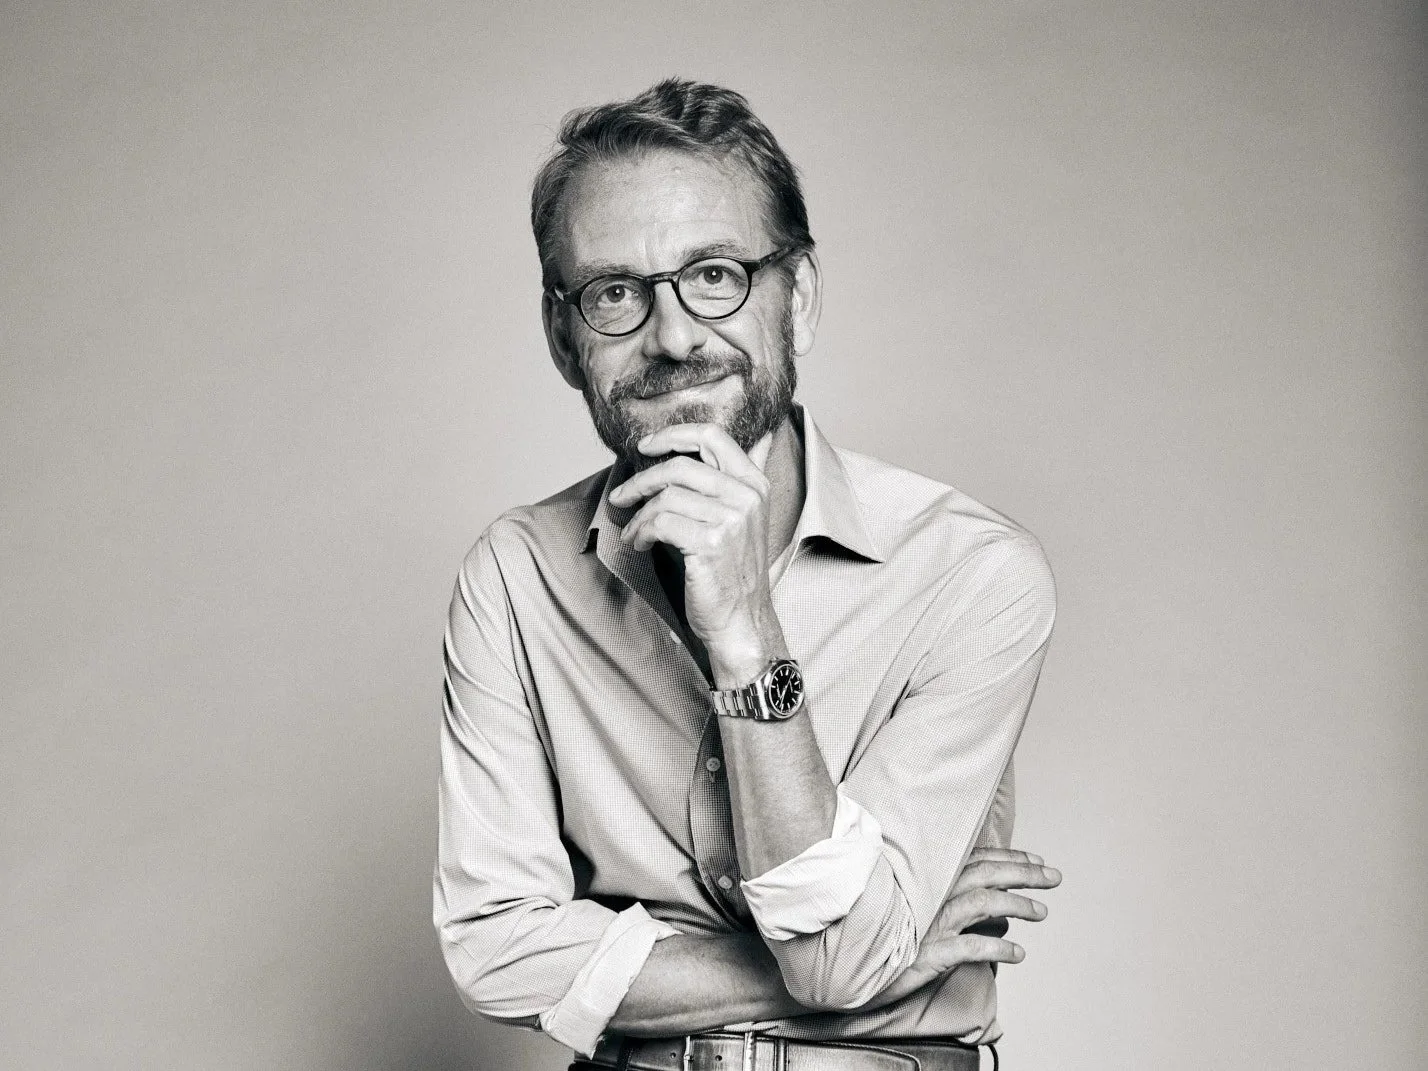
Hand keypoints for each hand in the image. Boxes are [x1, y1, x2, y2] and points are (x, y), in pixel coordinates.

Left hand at [607, 423, 776, 667]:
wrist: (741, 620)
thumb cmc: (732, 571)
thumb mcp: (742, 518)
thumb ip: (732, 482)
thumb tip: (727, 444)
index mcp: (754, 484)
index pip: (712, 436)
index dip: (672, 435)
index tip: (645, 447)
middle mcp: (747, 497)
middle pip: (680, 466)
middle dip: (641, 480)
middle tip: (621, 496)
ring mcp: (731, 519)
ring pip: (665, 497)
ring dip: (638, 515)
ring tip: (633, 532)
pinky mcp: (710, 543)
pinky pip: (660, 523)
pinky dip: (641, 533)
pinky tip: (640, 544)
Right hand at [872, 848, 1062, 1005]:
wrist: (847, 963)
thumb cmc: (879, 933)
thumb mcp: (909, 905)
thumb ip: (940, 892)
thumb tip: (984, 895)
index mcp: (929, 880)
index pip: (976, 860)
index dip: (1009, 858)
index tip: (1036, 860)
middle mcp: (931, 895)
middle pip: (986, 875)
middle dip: (1024, 873)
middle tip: (1054, 877)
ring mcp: (929, 923)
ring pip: (982, 903)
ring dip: (1016, 905)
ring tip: (1041, 912)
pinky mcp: (927, 952)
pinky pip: (970, 947)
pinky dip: (997, 947)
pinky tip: (1018, 953)